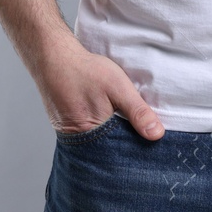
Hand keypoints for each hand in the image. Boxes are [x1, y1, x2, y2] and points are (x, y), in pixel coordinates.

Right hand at [35, 36, 165, 139]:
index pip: (119, 154)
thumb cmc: (85, 71)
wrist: (54, 57)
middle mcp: (77, 141)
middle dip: (122, 146)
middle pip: (107, 151)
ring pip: (96, 143)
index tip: (148, 146)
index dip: (134, 149)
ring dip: (109, 138)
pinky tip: (105, 120)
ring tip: (120, 127)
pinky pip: (86, 135)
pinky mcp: (64, 126)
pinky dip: (97, 130)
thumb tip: (157, 135)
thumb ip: (137, 112)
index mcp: (91, 136)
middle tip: (135, 136)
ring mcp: (68, 135)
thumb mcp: (118, 87)